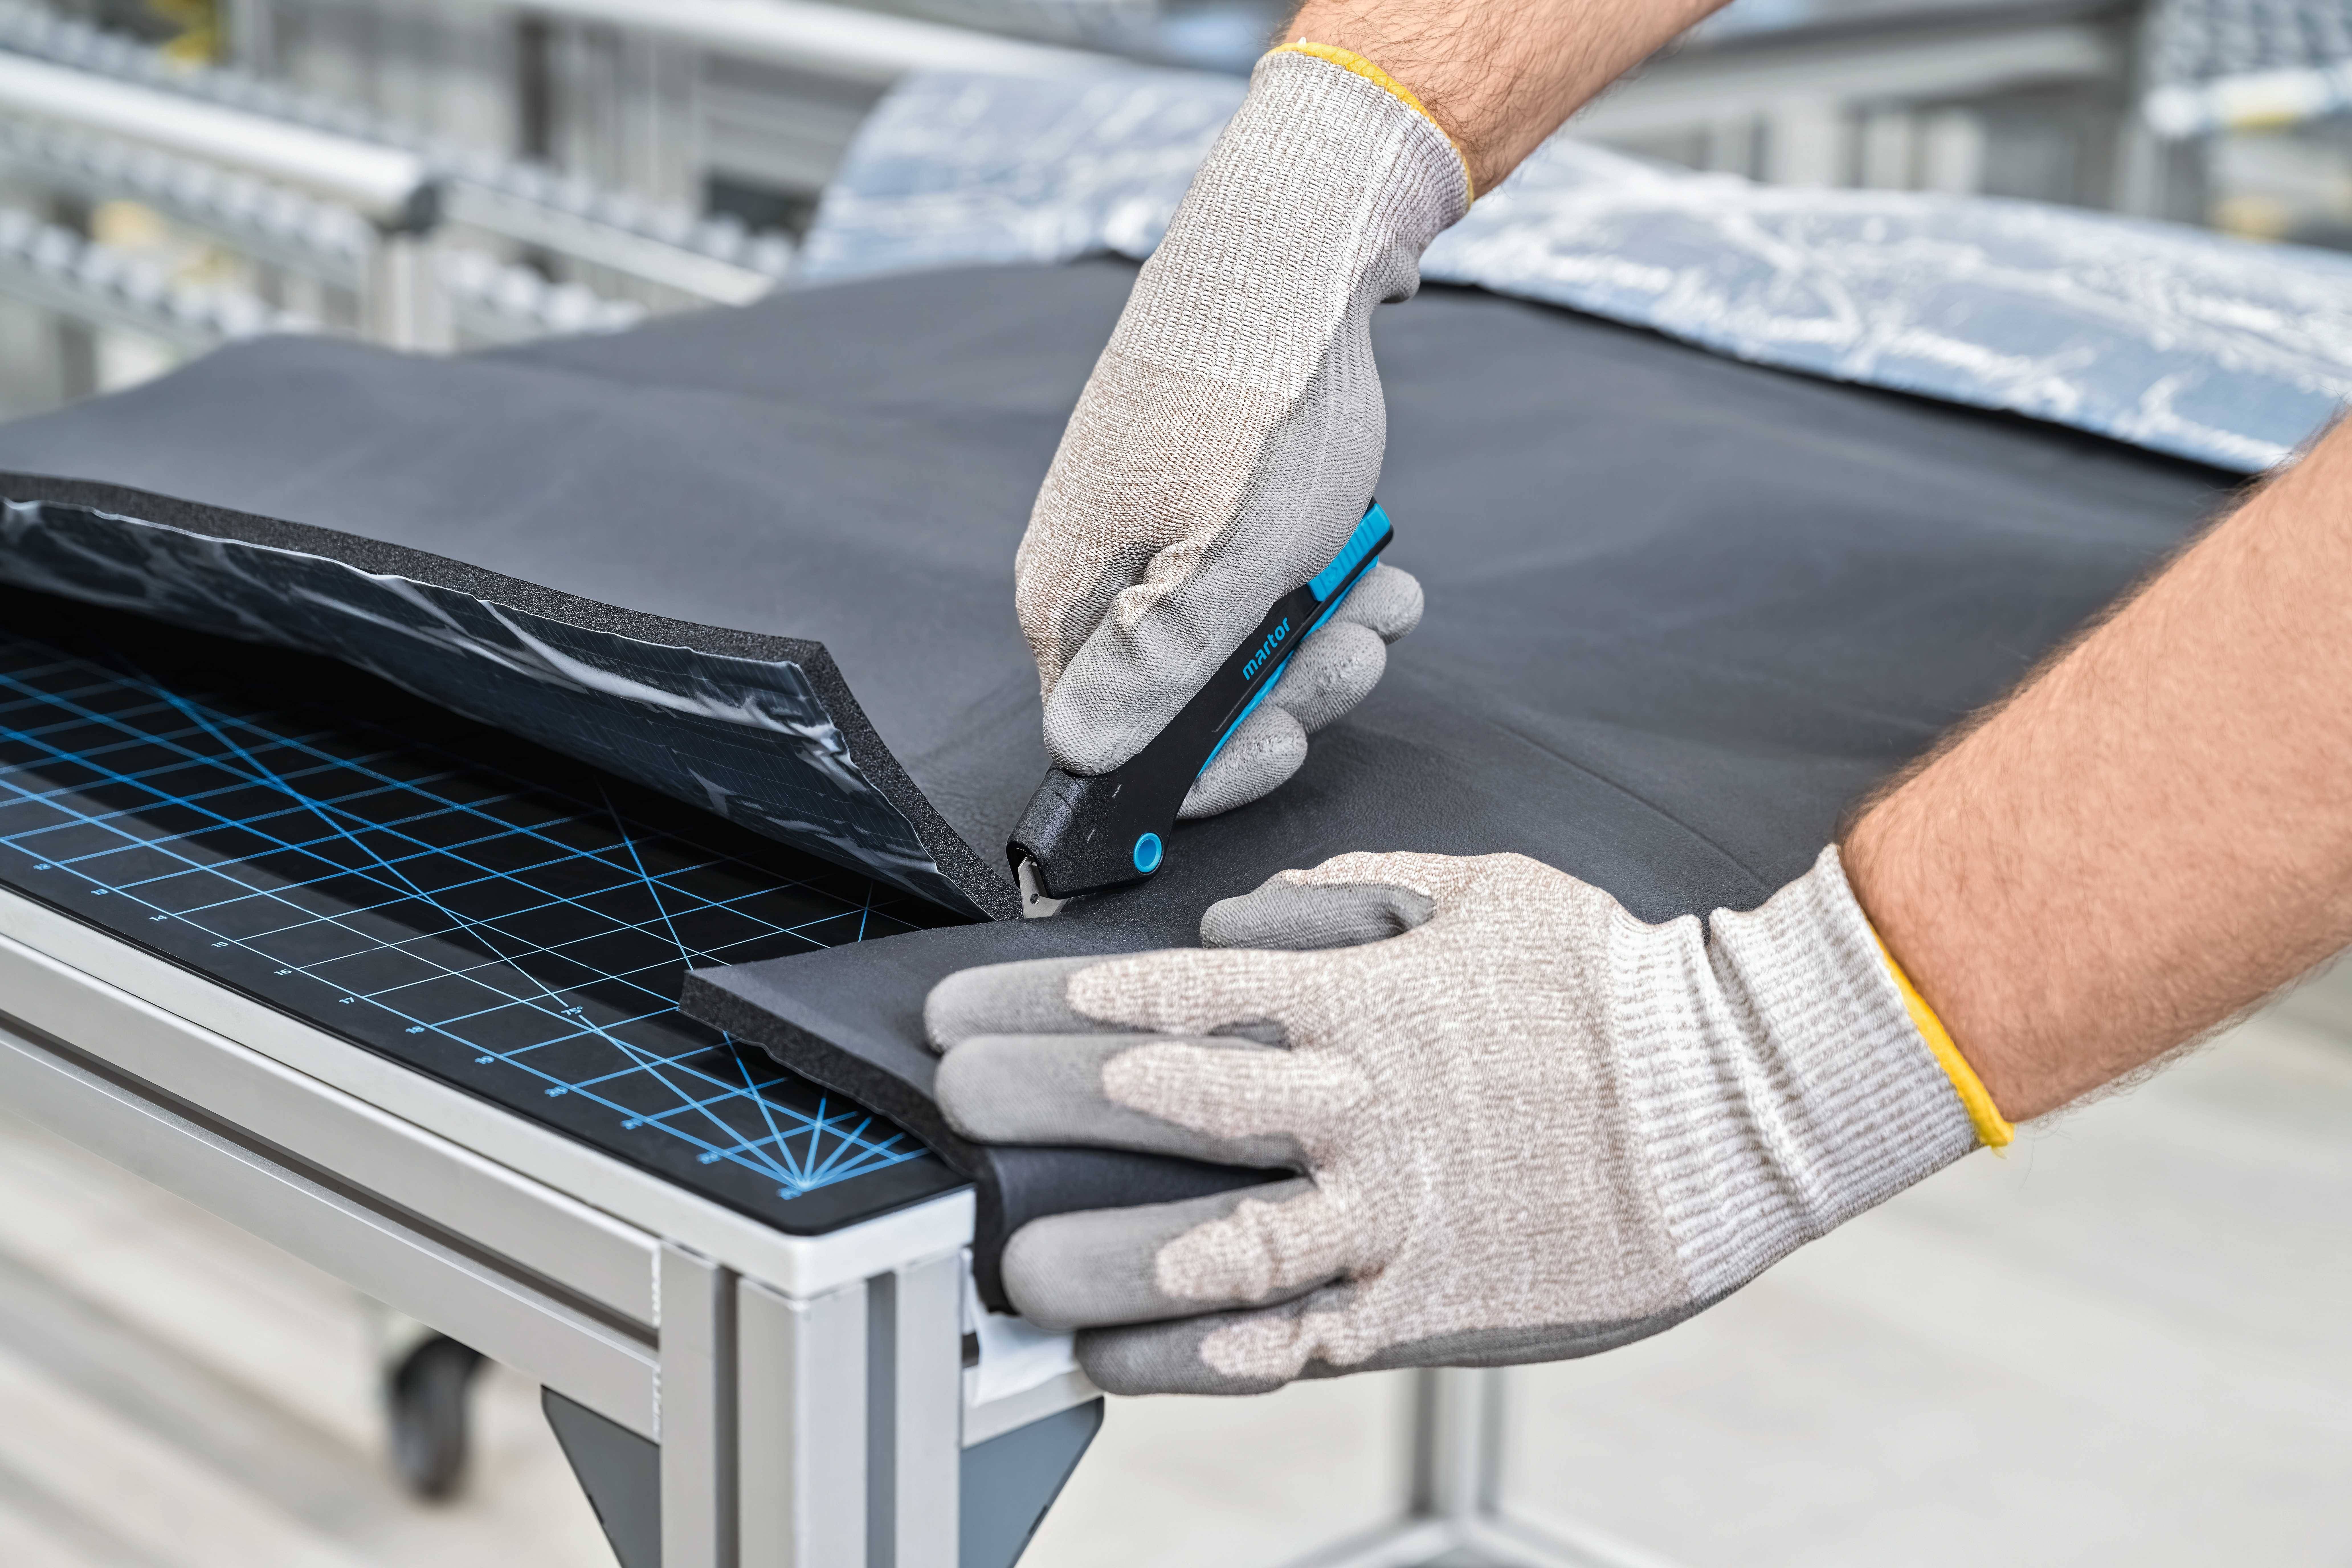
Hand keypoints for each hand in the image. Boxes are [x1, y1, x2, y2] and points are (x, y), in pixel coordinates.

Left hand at [924, 847, 1984, 1394]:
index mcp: (1363, 1004)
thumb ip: (1336, 902)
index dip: (1051, 1004)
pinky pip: (1283, 1343)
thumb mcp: (1475, 893)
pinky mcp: (1423, 1306)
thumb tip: (1221, 932)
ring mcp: (1388, 1217)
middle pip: (1164, 1106)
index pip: (1168, 998)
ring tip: (1007, 1263)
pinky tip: (1112, 1357)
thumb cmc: (1611, 987)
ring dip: (1097, 1253)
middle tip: (947, 1109)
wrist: (1741, 1100)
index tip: (967, 1012)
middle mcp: (1360, 1110)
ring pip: (1210, 1245)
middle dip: (1037, 1103)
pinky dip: (1189, 1355)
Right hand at [1015, 46, 1464, 817]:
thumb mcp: (1225, 566)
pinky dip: (1323, 584)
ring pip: (1239, 642)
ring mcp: (1151, 537)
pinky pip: (1261, 581)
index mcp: (1075, 605)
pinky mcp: (1202, 503)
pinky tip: (1368, 560)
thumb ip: (1157, 672)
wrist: (1292, 252)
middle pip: (1190, 702)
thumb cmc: (1259, 408)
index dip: (1212, 767)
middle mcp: (1099, 577)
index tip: (1292, 741)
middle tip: (1361, 648)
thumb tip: (1078, 753)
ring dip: (1325, 637)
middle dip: (1291, 689)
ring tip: (1383, 596)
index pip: (1115, 750)